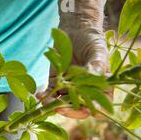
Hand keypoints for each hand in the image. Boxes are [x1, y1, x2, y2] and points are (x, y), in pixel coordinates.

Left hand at [49, 0, 108, 118]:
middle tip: (58, 107)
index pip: (96, 107)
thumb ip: (95, 67)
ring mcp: (69, 89)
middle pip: (77, 109)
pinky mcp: (56, 83)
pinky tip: (39, 94)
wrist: (76, 29)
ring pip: (61, 104)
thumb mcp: (97, 52)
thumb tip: (91, 79)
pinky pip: (50, 94)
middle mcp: (85, 92)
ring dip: (52, 105)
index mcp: (101, 88)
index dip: (89, 110)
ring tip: (45, 102)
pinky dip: (44, 96)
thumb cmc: (92, 40)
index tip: (80, 107)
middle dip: (67, 110)